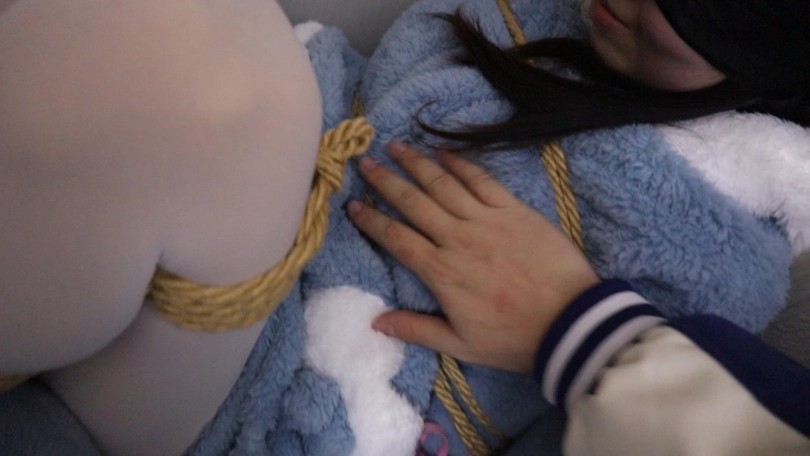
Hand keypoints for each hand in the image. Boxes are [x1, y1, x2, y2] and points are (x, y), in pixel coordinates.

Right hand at [348, 143, 599, 372]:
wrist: (570, 322)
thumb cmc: (515, 338)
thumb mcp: (461, 345)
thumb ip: (417, 330)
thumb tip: (375, 322)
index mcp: (441, 271)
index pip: (396, 238)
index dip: (372, 220)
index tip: (353, 205)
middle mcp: (457, 238)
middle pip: (414, 203)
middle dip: (386, 181)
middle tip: (365, 162)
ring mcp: (486, 220)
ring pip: (443, 184)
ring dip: (417, 163)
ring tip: (396, 146)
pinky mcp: (514, 210)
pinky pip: (482, 180)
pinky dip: (461, 164)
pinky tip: (444, 152)